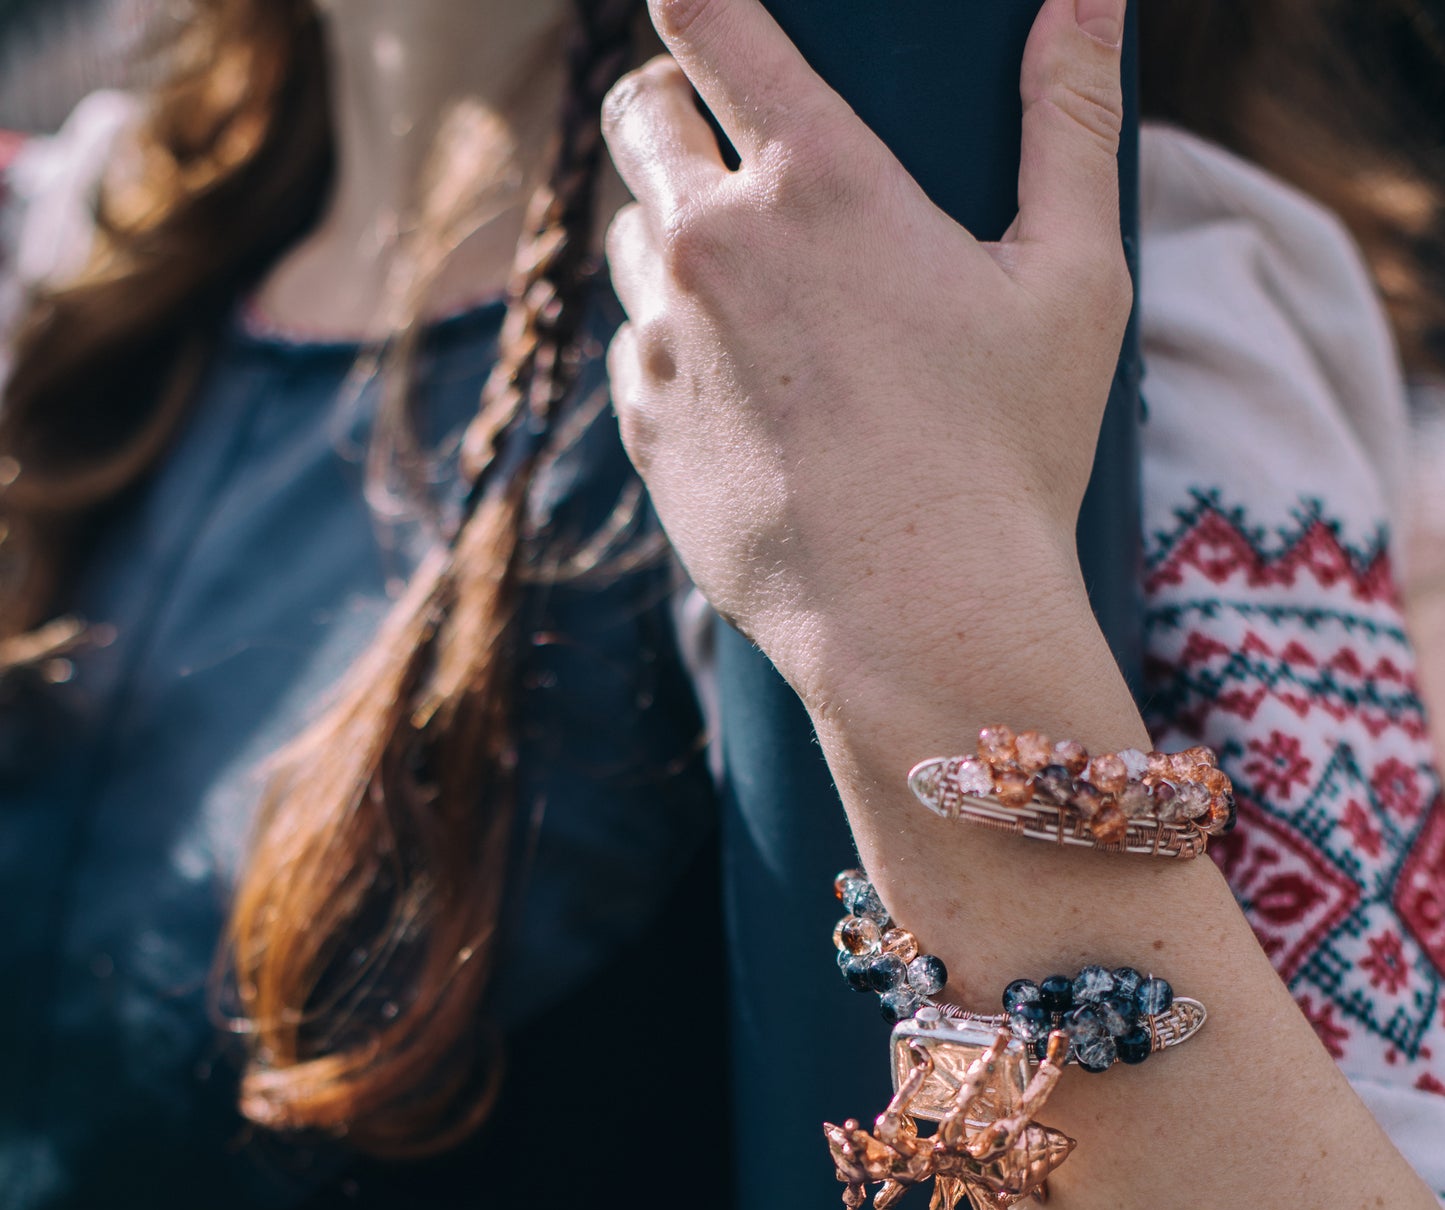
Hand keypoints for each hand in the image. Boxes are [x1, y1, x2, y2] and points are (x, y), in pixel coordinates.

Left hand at [603, 0, 1131, 746]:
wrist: (921, 626)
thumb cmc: (1010, 457)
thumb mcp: (1075, 280)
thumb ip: (1072, 118)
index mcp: (815, 178)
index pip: (708, 17)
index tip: (704, 0)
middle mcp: (711, 246)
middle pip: (636, 115)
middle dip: (671, 104)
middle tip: (728, 141)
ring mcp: (662, 343)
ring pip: (630, 237)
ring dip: (675, 235)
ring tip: (760, 291)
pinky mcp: (643, 431)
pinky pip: (632, 349)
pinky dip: (674, 346)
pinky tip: (749, 391)